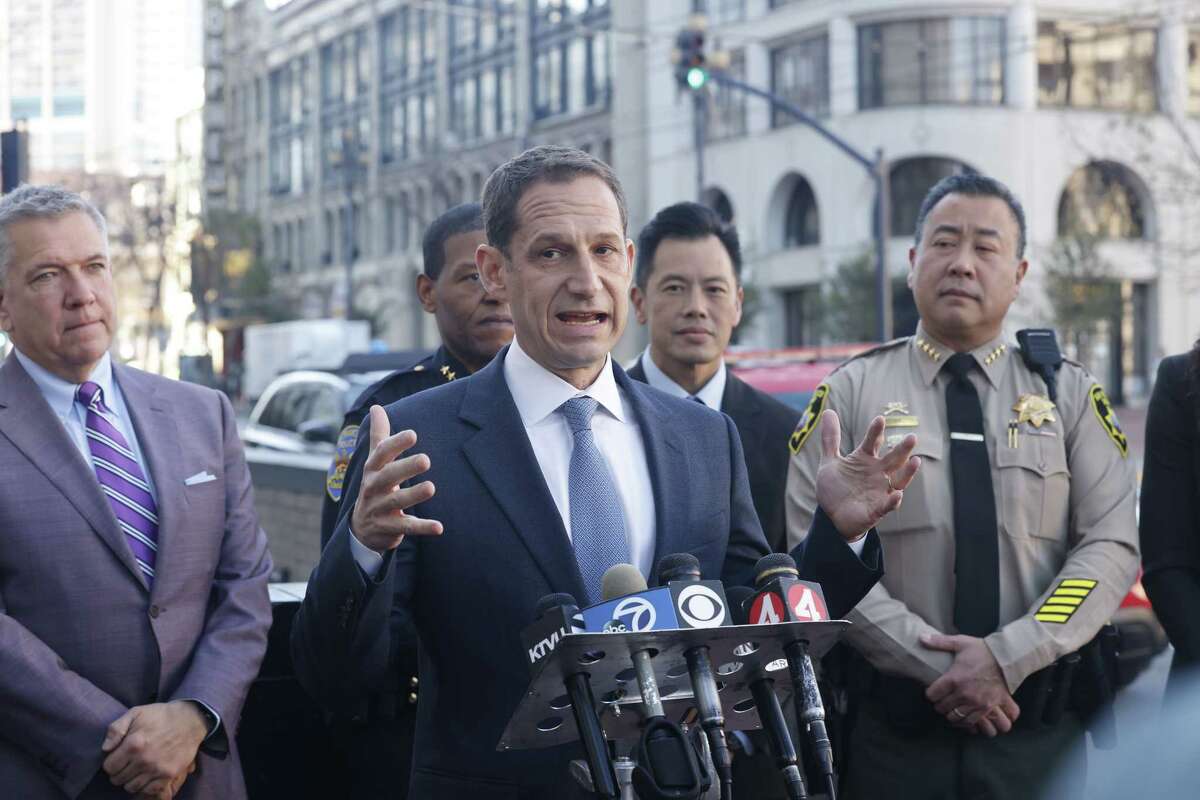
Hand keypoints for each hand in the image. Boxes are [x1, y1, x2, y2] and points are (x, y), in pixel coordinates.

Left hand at [101, 701, 206, 794]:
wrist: (190, 719)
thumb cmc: (160, 715)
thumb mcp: (135, 713)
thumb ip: (115, 729)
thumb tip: (105, 749)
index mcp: (133, 744)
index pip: (109, 767)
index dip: (111, 763)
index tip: (117, 758)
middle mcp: (144, 759)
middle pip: (118, 779)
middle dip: (119, 772)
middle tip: (127, 764)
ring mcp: (157, 768)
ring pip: (131, 787)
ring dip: (131, 780)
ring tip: (137, 770)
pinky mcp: (169, 774)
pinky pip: (149, 790)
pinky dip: (145, 786)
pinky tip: (147, 776)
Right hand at [350, 405, 443, 552]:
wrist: (361, 528)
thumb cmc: (375, 486)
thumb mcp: (374, 462)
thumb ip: (379, 436)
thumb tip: (376, 407)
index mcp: (373, 469)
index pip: (381, 454)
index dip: (396, 444)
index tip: (413, 434)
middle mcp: (374, 487)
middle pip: (389, 476)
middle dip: (405, 467)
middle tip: (426, 459)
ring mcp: (380, 508)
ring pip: (397, 501)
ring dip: (414, 495)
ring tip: (431, 487)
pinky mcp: (389, 527)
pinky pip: (406, 527)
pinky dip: (422, 527)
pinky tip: (439, 527)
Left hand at [815, 411, 920, 540]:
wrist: (832, 516)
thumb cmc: (836, 488)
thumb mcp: (829, 462)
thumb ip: (830, 438)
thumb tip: (828, 410)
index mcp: (865, 459)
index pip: (872, 442)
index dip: (876, 432)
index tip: (879, 419)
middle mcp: (877, 473)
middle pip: (892, 459)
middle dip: (902, 449)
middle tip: (912, 437)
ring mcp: (879, 491)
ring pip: (898, 480)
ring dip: (907, 472)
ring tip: (915, 461)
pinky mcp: (877, 509)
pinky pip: (887, 505)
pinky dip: (893, 501)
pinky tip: (898, 495)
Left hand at [922, 634, 1019, 736]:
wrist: (1006, 659)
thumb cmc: (982, 650)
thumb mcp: (960, 643)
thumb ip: (939, 642)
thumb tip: (920, 637)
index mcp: (954, 679)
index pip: (932, 695)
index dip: (930, 693)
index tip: (932, 691)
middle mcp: (964, 693)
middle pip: (942, 708)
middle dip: (939, 705)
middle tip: (941, 700)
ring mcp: (977, 703)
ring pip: (956, 718)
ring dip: (951, 715)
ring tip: (952, 709)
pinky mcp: (989, 708)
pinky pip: (973, 722)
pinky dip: (967, 722)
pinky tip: (964, 717)